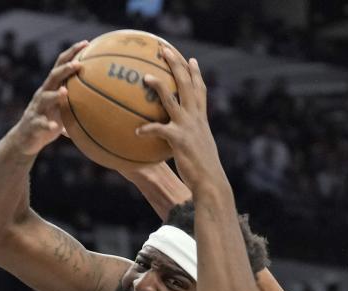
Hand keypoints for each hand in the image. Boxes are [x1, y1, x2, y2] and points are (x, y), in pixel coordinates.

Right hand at [8, 40, 87, 154]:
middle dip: (65, 69)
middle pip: (53, 77)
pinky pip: (41, 123)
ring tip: (66, 92)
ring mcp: (37, 108)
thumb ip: (79, 102)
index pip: (61, 65)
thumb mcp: (65, 110)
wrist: (26, 138)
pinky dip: (47, 124)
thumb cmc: (50, 121)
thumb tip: (107, 101)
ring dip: (55, 95)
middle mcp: (43, 94)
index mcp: (51, 88)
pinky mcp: (34, 124)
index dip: (72, 53)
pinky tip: (54, 126)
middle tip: (78, 64)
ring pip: (45, 98)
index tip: (86, 43)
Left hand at [137, 46, 225, 192]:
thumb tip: (178, 141)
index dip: (195, 74)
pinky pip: (159, 130)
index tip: (190, 59)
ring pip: (171, 101)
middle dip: (176, 65)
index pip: (199, 90)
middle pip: (186, 85)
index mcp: (201, 119)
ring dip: (158, 87)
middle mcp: (196, 119)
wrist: (211, 183)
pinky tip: (136, 132)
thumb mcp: (199, 150)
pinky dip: (147, 129)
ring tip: (145, 77)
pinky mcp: (179, 140)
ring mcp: (188, 128)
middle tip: (165, 50)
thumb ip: (189, 140)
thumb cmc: (203, 171)